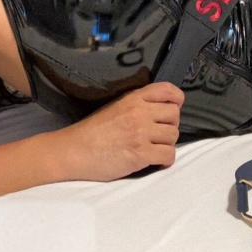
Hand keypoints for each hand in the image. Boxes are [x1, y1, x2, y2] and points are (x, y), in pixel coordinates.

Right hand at [55, 82, 184, 181]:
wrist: (74, 150)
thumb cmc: (92, 132)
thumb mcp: (116, 107)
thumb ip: (138, 105)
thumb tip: (160, 110)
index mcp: (133, 98)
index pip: (167, 90)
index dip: (176, 99)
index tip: (174, 107)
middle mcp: (139, 112)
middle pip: (175, 115)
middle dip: (170, 125)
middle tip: (158, 134)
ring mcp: (140, 133)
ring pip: (174, 136)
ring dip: (167, 144)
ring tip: (153, 148)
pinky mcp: (140, 154)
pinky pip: (168, 156)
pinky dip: (165, 161)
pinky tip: (155, 161)